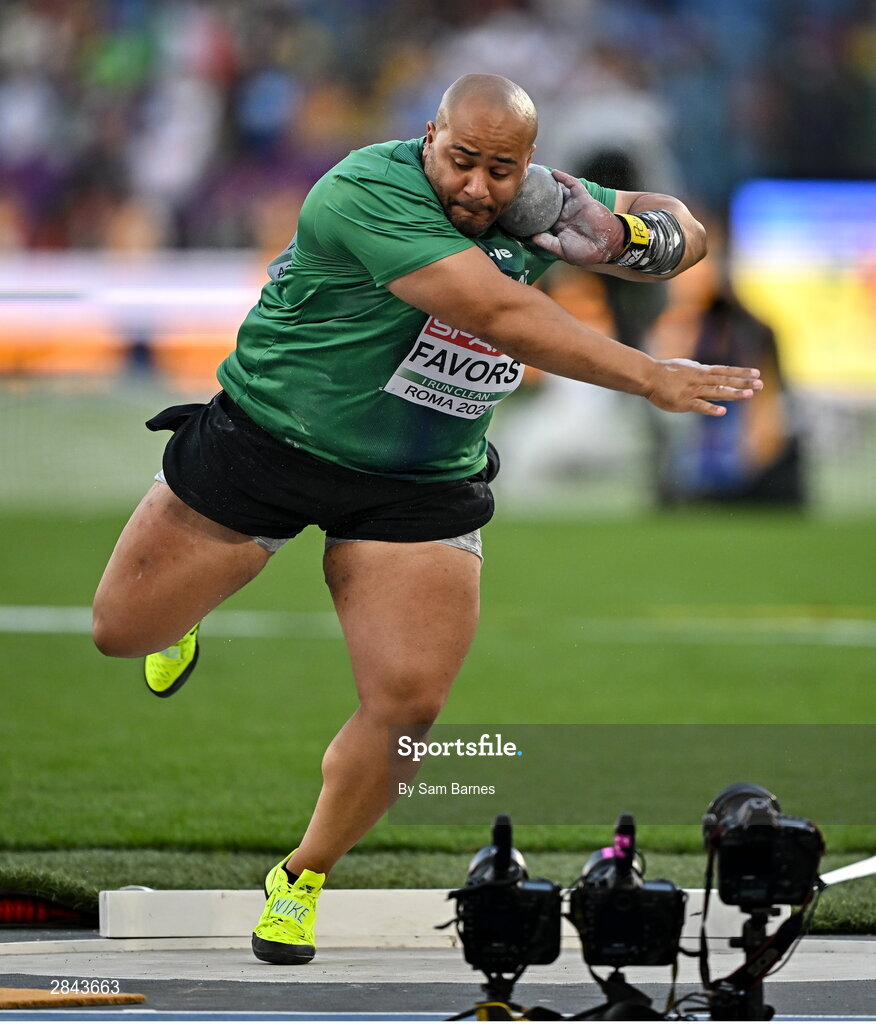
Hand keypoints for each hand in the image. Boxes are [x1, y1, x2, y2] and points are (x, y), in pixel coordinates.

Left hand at [530, 169, 625, 264]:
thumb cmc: (585, 252)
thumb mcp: (561, 250)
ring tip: (535, 174)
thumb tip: (531, 237)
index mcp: (558, 226)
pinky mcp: (583, 199)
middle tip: (522, 185)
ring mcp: (573, 206)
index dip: (531, 211)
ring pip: (558, 190)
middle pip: (547, 200)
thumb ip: (547, 243)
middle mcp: (564, 214)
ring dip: (548, 183)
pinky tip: (553, 173)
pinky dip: (563, 178)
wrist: (606, 246)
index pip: (541, 216)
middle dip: (536, 194)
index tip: (516, 206)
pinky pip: (572, 185)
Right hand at [646, 359, 762, 416]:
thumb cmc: (664, 372)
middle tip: (760, 384)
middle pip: (726, 380)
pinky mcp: (684, 402)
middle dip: (743, 382)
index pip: (725, 371)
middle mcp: (701, 379)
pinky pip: (700, 405)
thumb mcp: (685, 367)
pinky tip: (722, 411)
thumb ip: (698, 371)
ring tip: (748, 395)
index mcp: (701, 371)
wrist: (648, 376)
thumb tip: (708, 371)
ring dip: (733, 392)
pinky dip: (711, 408)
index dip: (741, 372)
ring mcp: (693, 390)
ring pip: (717, 391)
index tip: (756, 373)